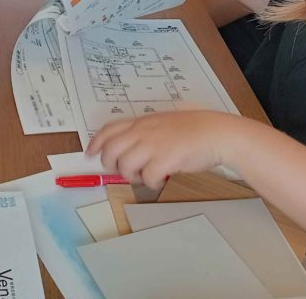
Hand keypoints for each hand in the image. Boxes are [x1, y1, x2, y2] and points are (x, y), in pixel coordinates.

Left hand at [86, 111, 244, 188]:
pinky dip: (150, 183)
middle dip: (110, 164)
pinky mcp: (164, 160)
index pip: (109, 130)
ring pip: (125, 165)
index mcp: (142, 122)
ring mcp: (153, 145)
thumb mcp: (162, 123)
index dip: (95, 142)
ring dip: (131, 175)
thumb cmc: (193, 129)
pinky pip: (147, 177)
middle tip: (120, 170)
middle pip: (111, 150)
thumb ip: (145, 131)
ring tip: (144, 175)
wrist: (216, 133)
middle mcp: (143, 132)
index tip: (90, 153)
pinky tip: (160, 179)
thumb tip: (130, 147)